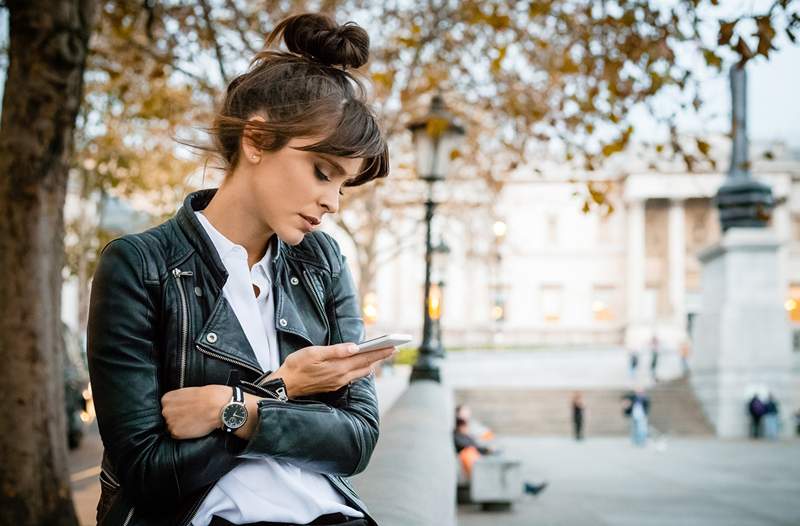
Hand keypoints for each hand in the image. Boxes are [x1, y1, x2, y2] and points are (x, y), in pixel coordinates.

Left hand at [161, 384, 230, 438]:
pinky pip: (178, 435)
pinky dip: (185, 433)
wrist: (219, 407)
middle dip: (178, 417)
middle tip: (191, 415)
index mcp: (168, 398)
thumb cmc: (211, 396)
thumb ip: (181, 398)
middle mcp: (166, 410)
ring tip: (194, 421)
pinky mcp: (176, 433)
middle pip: (168, 416)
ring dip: (181, 425)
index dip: (178, 408)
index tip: (185, 408)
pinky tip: (194, 426)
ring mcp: (170, 422)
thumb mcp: (192, 391)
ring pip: (172, 426)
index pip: (167, 406)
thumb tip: (181, 403)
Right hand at [269, 342, 395, 397]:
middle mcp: (341, 377)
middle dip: (380, 357)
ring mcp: (338, 383)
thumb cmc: (297, 365)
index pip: (364, 358)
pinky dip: (362, 370)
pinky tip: (364, 367)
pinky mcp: (333, 385)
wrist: (286, 384)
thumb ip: (336, 350)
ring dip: (372, 364)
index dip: (379, 352)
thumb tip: (355, 347)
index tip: (392, 346)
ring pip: (361, 373)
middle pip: (366, 366)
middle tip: (394, 350)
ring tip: (382, 356)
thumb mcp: (314, 353)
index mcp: (339, 367)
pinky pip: (353, 377)